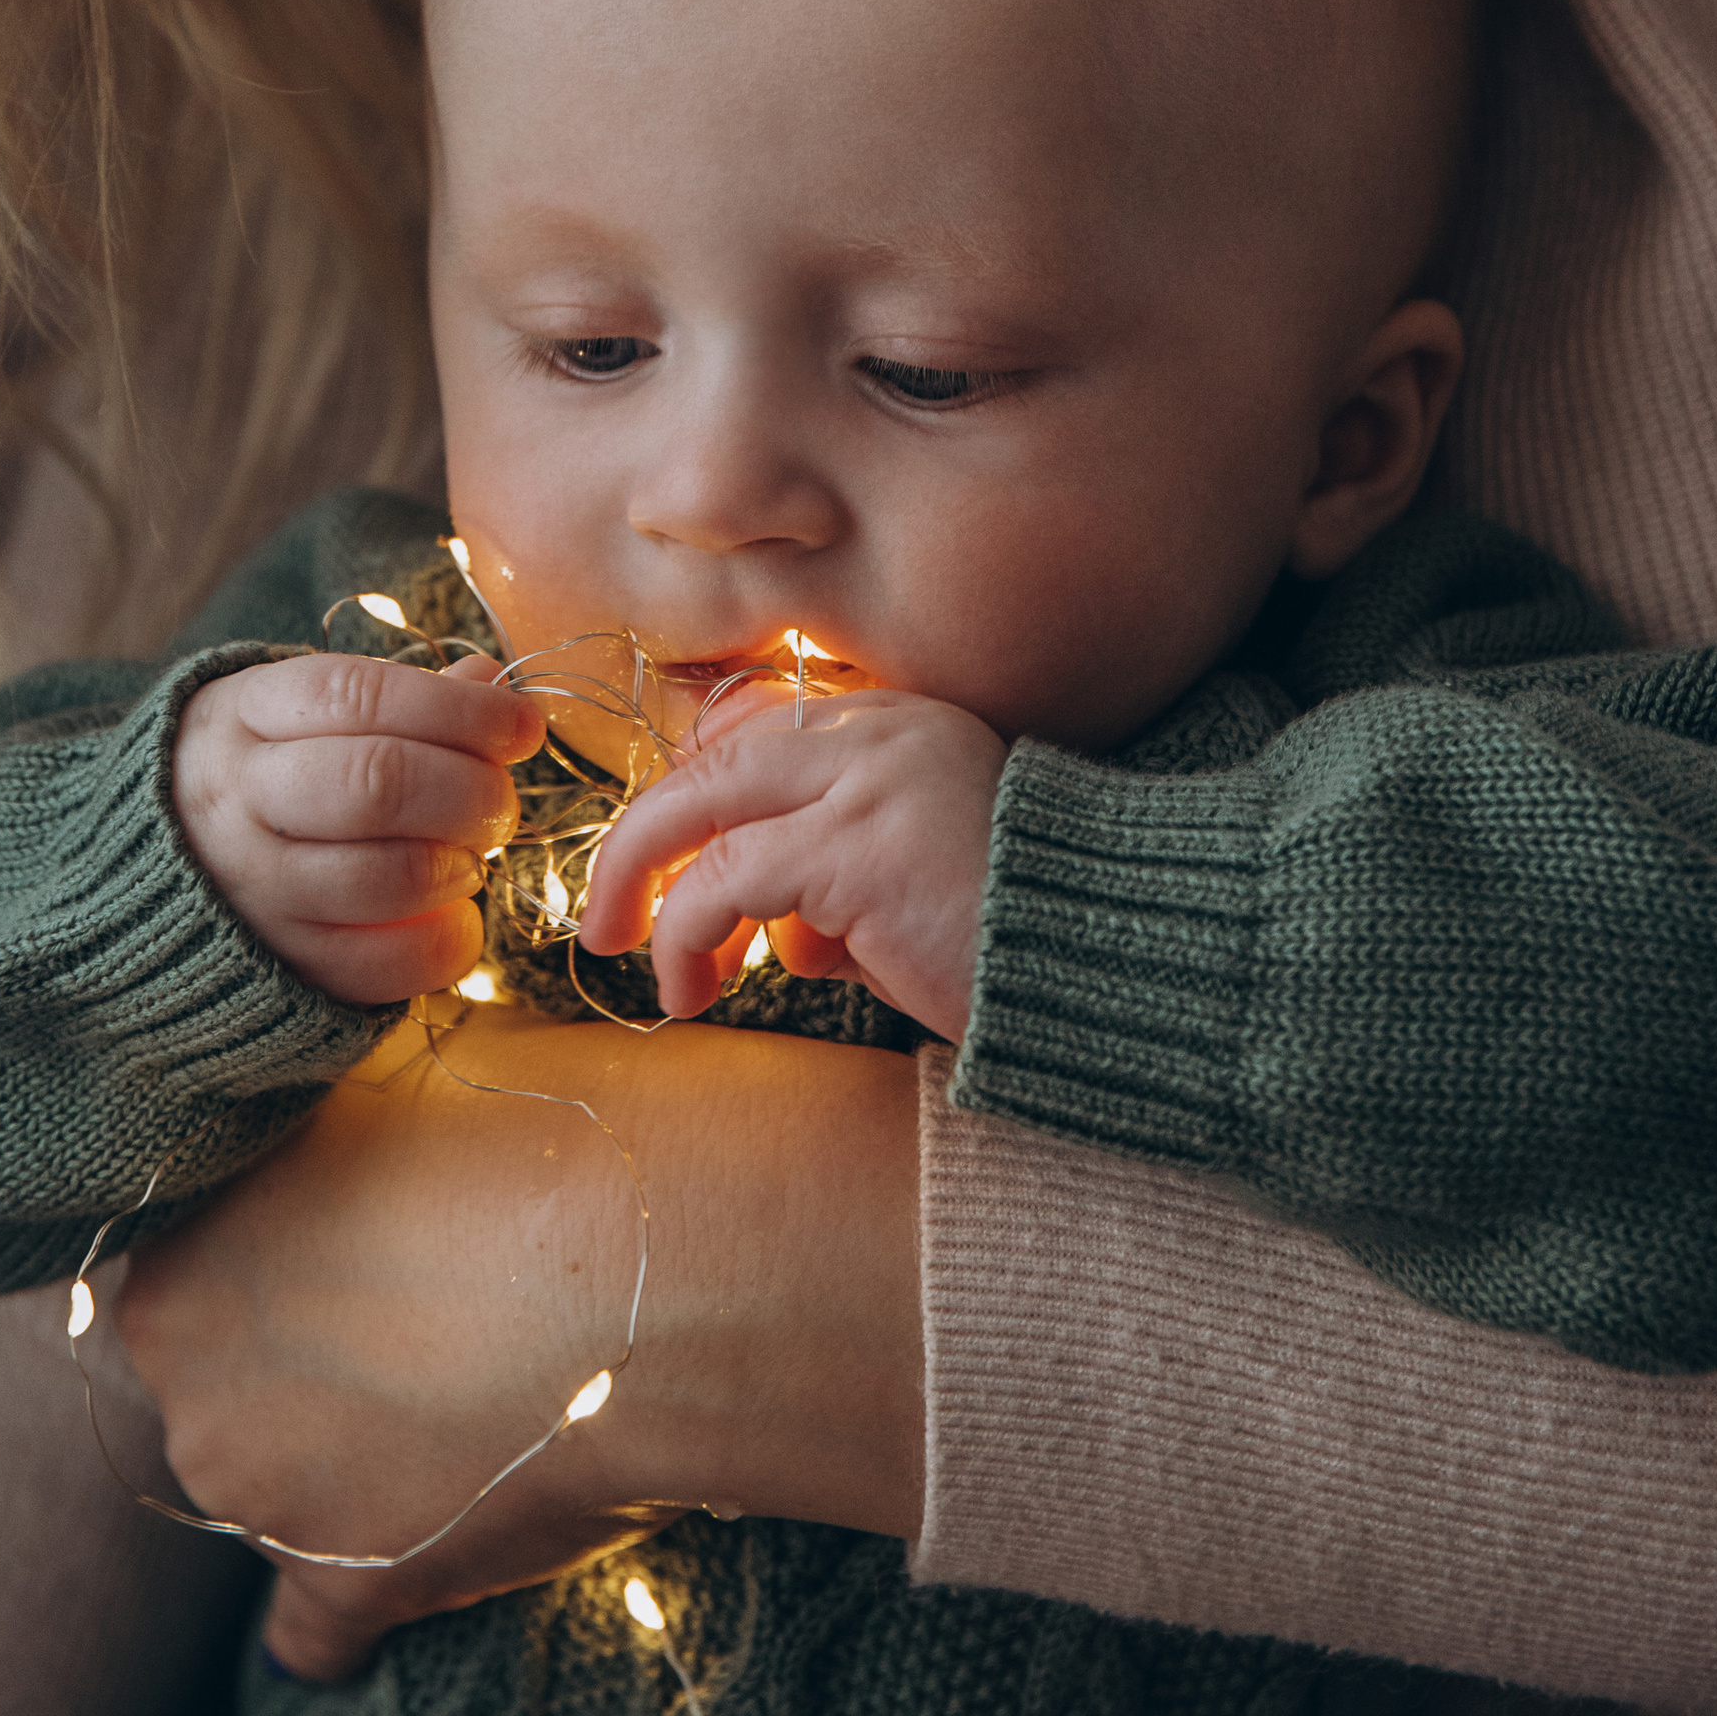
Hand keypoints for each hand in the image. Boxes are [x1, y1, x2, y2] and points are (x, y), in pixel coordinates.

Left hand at [115, 1005, 921, 1627]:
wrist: (670, 1257)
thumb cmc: (541, 1127)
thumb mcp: (401, 1060)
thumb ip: (330, 1111)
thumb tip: (342, 1105)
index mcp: (181, 1254)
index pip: (192, 1258)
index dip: (281, 1239)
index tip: (366, 1227)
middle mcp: (190, 1391)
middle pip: (225, 1380)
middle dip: (307, 1350)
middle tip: (427, 1307)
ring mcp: (267, 1504)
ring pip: (276, 1491)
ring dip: (346, 1460)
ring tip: (474, 1397)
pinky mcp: (355, 1589)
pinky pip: (315, 1636)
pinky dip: (357, 1602)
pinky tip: (424, 1546)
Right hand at [171, 649, 542, 1000]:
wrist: (150, 869)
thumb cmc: (266, 770)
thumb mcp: (306, 711)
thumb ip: (405, 696)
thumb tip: (494, 682)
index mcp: (247, 713)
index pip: (363, 694)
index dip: (460, 709)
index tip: (523, 724)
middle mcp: (238, 797)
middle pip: (378, 784)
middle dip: (470, 791)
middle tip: (500, 803)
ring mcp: (251, 888)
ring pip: (385, 878)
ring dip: (459, 866)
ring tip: (471, 856)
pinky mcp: (276, 966)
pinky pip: (382, 965)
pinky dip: (444, 941)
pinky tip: (455, 914)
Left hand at [577, 688, 1008, 1039]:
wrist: (1111, 968)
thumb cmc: (1012, 944)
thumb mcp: (908, 886)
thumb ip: (833, 879)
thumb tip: (767, 935)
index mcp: (895, 724)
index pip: (750, 735)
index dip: (690, 807)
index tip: (659, 877)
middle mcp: (879, 732)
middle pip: (710, 761)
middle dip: (639, 845)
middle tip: (605, 921)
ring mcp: (868, 780)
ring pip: (701, 812)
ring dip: (656, 904)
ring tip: (665, 982)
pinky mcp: (857, 846)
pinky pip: (728, 880)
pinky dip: (691, 937)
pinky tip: (698, 991)